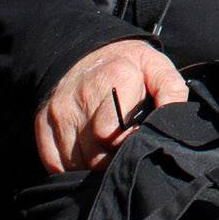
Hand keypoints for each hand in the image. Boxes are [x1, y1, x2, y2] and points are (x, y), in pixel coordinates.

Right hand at [34, 39, 187, 173]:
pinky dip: (72, 167)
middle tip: (125, 148)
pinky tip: (87, 154)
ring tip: (108, 150)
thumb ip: (172, 92)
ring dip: (94, 166)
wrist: (86, 52)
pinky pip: (55, 164)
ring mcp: (59, 110)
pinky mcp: (42, 122)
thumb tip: (176, 123)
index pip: (116, 134)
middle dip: (115, 160)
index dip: (131, 145)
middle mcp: (83, 95)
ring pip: (77, 163)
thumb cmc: (129, 66)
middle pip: (97, 154)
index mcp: (116, 78)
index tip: (138, 139)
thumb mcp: (157, 68)